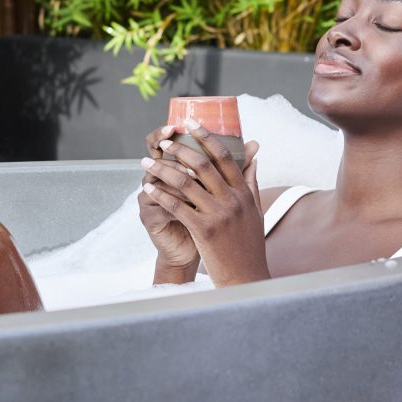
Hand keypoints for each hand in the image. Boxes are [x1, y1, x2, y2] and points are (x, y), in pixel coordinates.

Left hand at [141, 123, 268, 286]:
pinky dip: (161, 194)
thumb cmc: (248, 244)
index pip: (226, 157)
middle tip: (163, 142)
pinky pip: (177, 206)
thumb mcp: (255, 211)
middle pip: (203, 165)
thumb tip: (254, 156)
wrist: (246, 277)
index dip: (207, 137)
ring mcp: (218, 215)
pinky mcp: (204, 230)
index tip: (192, 124)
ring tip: (146, 162)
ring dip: (162, 169)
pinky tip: (149, 188)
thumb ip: (251, 182)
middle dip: (180, 149)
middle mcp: (233, 200)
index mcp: (244, 193)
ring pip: (186, 183)